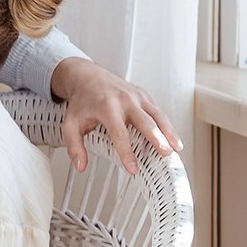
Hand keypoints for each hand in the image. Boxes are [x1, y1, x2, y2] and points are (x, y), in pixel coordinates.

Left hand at [48, 57, 182, 172]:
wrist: (88, 77)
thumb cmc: (82, 102)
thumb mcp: (71, 124)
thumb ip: (74, 146)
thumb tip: (81, 165)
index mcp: (106, 107)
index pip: (119, 134)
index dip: (127, 153)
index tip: (133, 169)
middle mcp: (125, 100)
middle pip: (145, 122)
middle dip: (156, 138)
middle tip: (165, 154)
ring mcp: (137, 96)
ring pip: (157, 115)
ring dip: (168, 132)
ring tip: (176, 149)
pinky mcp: (145, 96)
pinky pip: (159, 112)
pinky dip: (167, 126)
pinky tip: (173, 139)